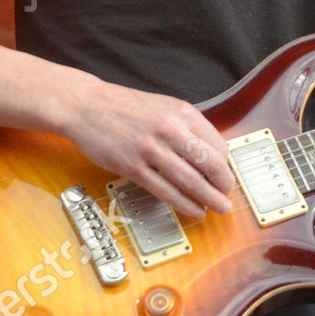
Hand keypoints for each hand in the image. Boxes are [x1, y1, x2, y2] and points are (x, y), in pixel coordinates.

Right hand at [61, 78, 235, 216]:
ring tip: (219, 208)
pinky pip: (166, 191)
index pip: (218, 145)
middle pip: (211, 164)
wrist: (87, 106)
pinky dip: (184, 204)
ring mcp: (151, 150)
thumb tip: (211, 154)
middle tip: (227, 196)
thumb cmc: (125, 107)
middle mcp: (170, 129)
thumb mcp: (165, 106)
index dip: (226, 165)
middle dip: (224, 185)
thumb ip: (187, 127)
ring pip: (191, 181)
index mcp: (182, 113)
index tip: (225, 175)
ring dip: (210, 199)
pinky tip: (194, 209)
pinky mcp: (133, 167)